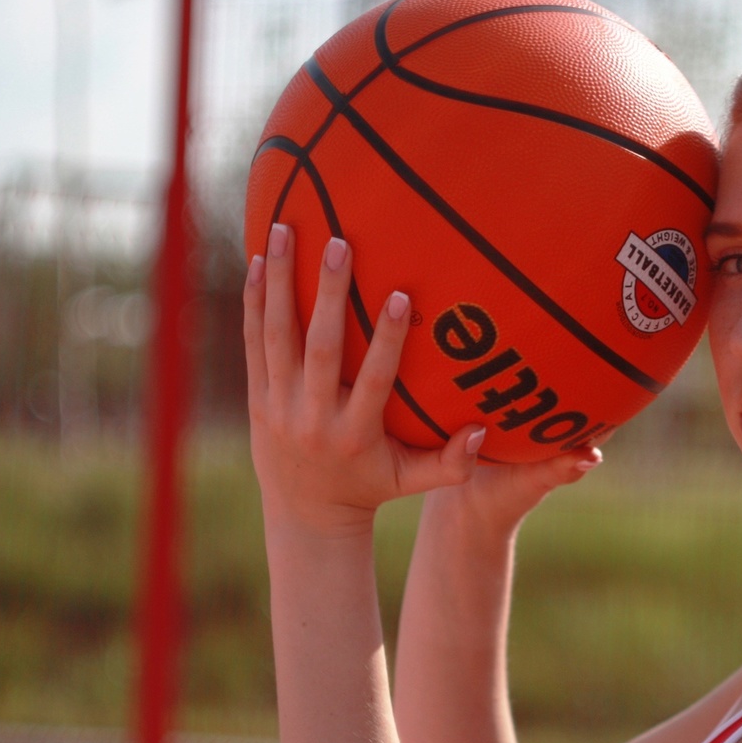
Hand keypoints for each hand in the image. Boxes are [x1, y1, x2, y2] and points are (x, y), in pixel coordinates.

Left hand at [243, 223, 599, 537]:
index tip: (398, 294)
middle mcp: (312, 417)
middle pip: (319, 348)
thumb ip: (453, 463)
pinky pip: (254, 341)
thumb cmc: (370, 486)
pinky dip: (254, 301)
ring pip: (278, 335)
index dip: (386, 339)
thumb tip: (487, 431)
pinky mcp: (256, 394)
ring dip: (279, 281)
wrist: (304, 512)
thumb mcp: (412, 480)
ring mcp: (278, 404)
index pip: (373, 380)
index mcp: (355, 435)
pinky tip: (257, 260)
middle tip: (338, 243)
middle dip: (328, 294)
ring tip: (283, 230)